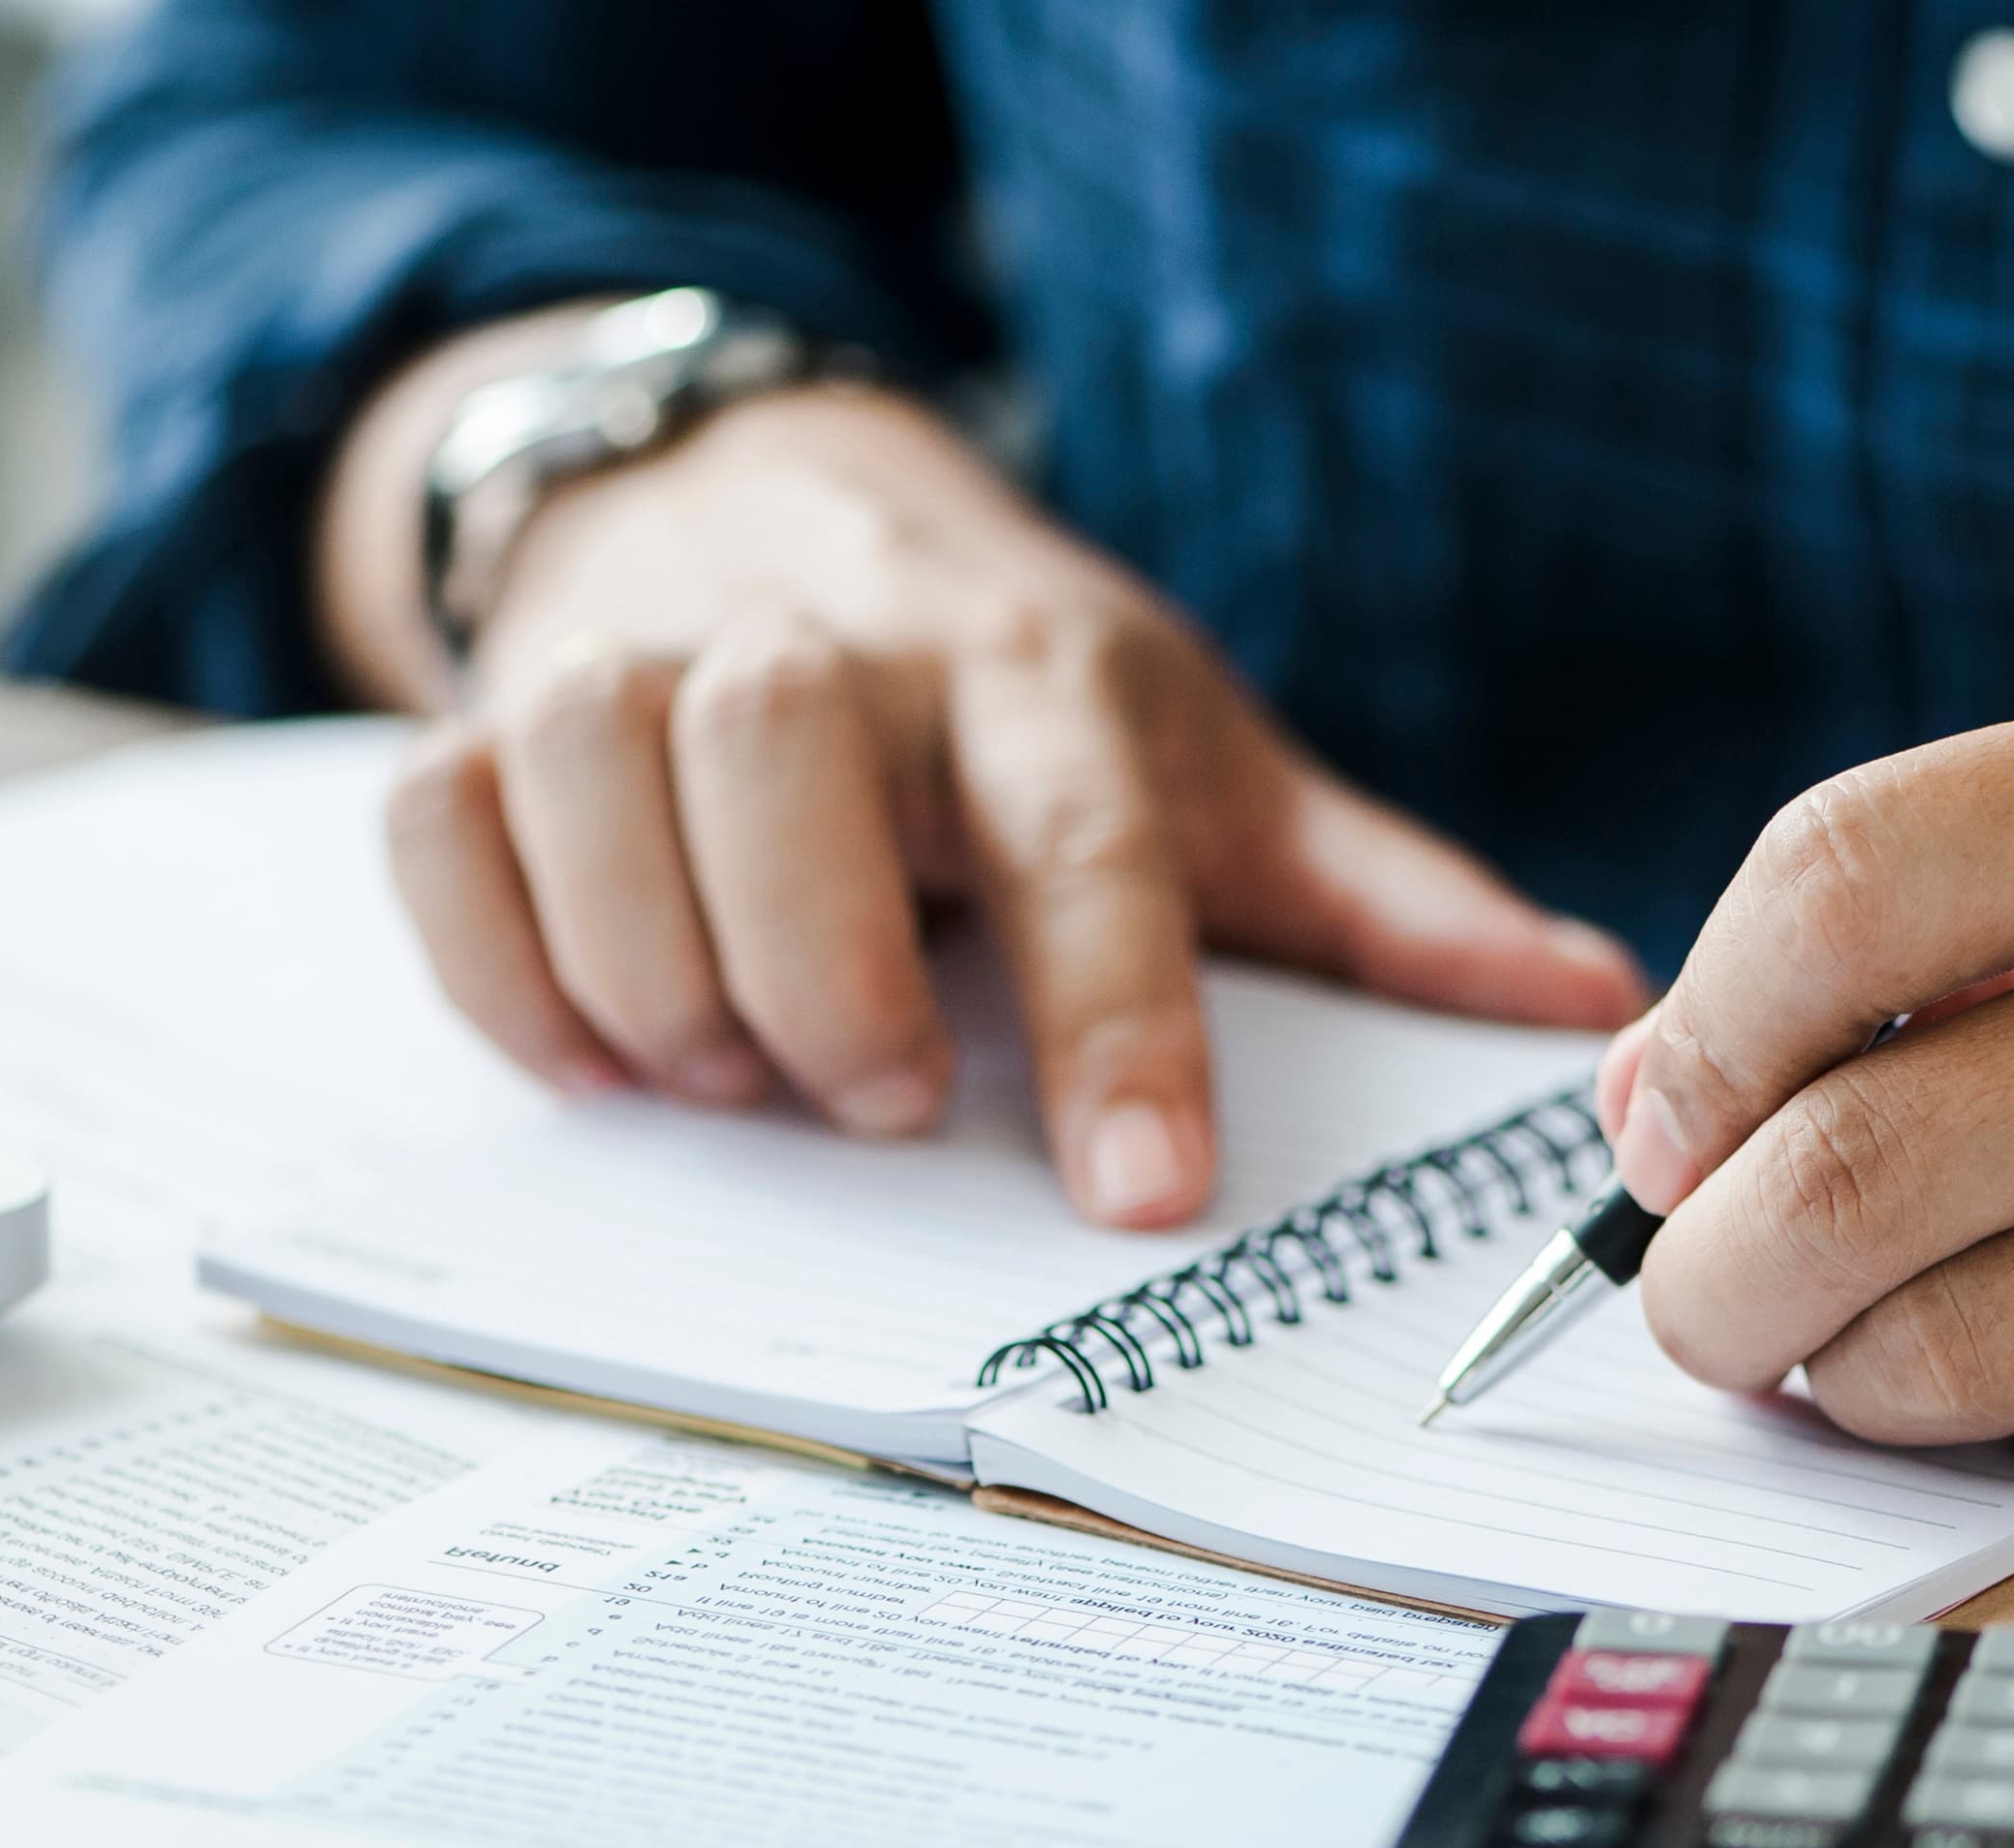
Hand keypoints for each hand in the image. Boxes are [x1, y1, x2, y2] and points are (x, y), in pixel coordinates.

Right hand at [331, 348, 1640, 1228]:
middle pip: (778, 753)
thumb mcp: (1201, 762)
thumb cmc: (1008, 677)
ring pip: (586, 768)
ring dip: (649, 965)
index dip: (1116, 1023)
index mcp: (1038, 675)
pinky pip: (438, 819)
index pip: (1084, 841)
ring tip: (731, 1068)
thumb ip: (1371, 901)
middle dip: (817, 963)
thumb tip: (1575, 1009)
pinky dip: (494, 955)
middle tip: (870, 1100)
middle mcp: (832, 641)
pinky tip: (591, 1038)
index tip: (1143, 1198)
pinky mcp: (495, 698)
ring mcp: (641, 653)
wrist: (774, 484)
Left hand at [1598, 677, 2013, 1507]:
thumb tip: (1664, 1095)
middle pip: (1857, 1171)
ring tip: (1868, 1342)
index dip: (1699, 1032)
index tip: (1672, 1115)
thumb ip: (1978, 917)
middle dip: (1710, 1276)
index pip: (1845, 888)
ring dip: (1852, 1376)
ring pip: (1955, 1355)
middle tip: (1703, 1298)